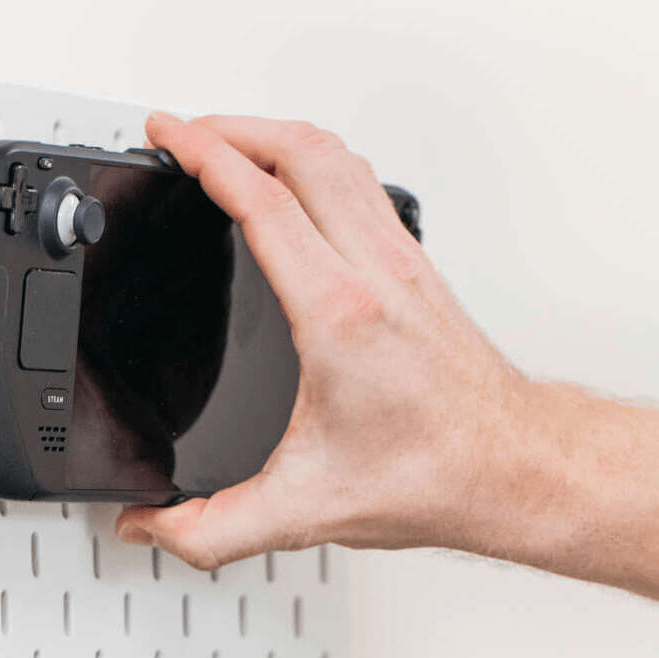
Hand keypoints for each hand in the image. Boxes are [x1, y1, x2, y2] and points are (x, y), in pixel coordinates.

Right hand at [114, 113, 523, 569]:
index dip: (205, 155)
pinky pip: (361, 185)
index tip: (169, 135)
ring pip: (337, 158)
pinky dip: (316, 163)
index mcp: (337, 313)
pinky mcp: (416, 270)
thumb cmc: (434, 473)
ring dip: (275, 137)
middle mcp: (374, 271)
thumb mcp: (300, 512)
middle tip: (184, 130)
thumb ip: (209, 530)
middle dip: (231, 127)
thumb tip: (147, 528)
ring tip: (231, 142)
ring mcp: (401, 262)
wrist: (511, 468)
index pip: (263, 200)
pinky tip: (298, 185)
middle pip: (300, 152)